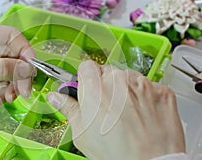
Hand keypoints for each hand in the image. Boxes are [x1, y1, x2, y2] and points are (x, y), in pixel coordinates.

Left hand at [0, 20, 34, 115]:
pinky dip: (1, 90)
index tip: (32, 70)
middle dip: (19, 74)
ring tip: (8, 99)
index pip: (10, 36)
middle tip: (23, 92)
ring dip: (11, 84)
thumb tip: (28, 68)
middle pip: (11, 55)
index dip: (25, 52)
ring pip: (6, 69)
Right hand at [47, 60, 184, 159]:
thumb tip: (56, 97)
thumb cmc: (115, 154)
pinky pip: (149, 86)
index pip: (86, 66)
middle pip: (107, 71)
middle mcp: (119, 80)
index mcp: (94, 88)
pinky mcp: (162, 91)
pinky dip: (145, 97)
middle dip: (104, 85)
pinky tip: (143, 115)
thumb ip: (69, 109)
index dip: (85, 78)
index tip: (87, 89)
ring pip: (128, 77)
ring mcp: (143, 84)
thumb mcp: (82, 134)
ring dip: (125, 89)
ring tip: (126, 113)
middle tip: (106, 106)